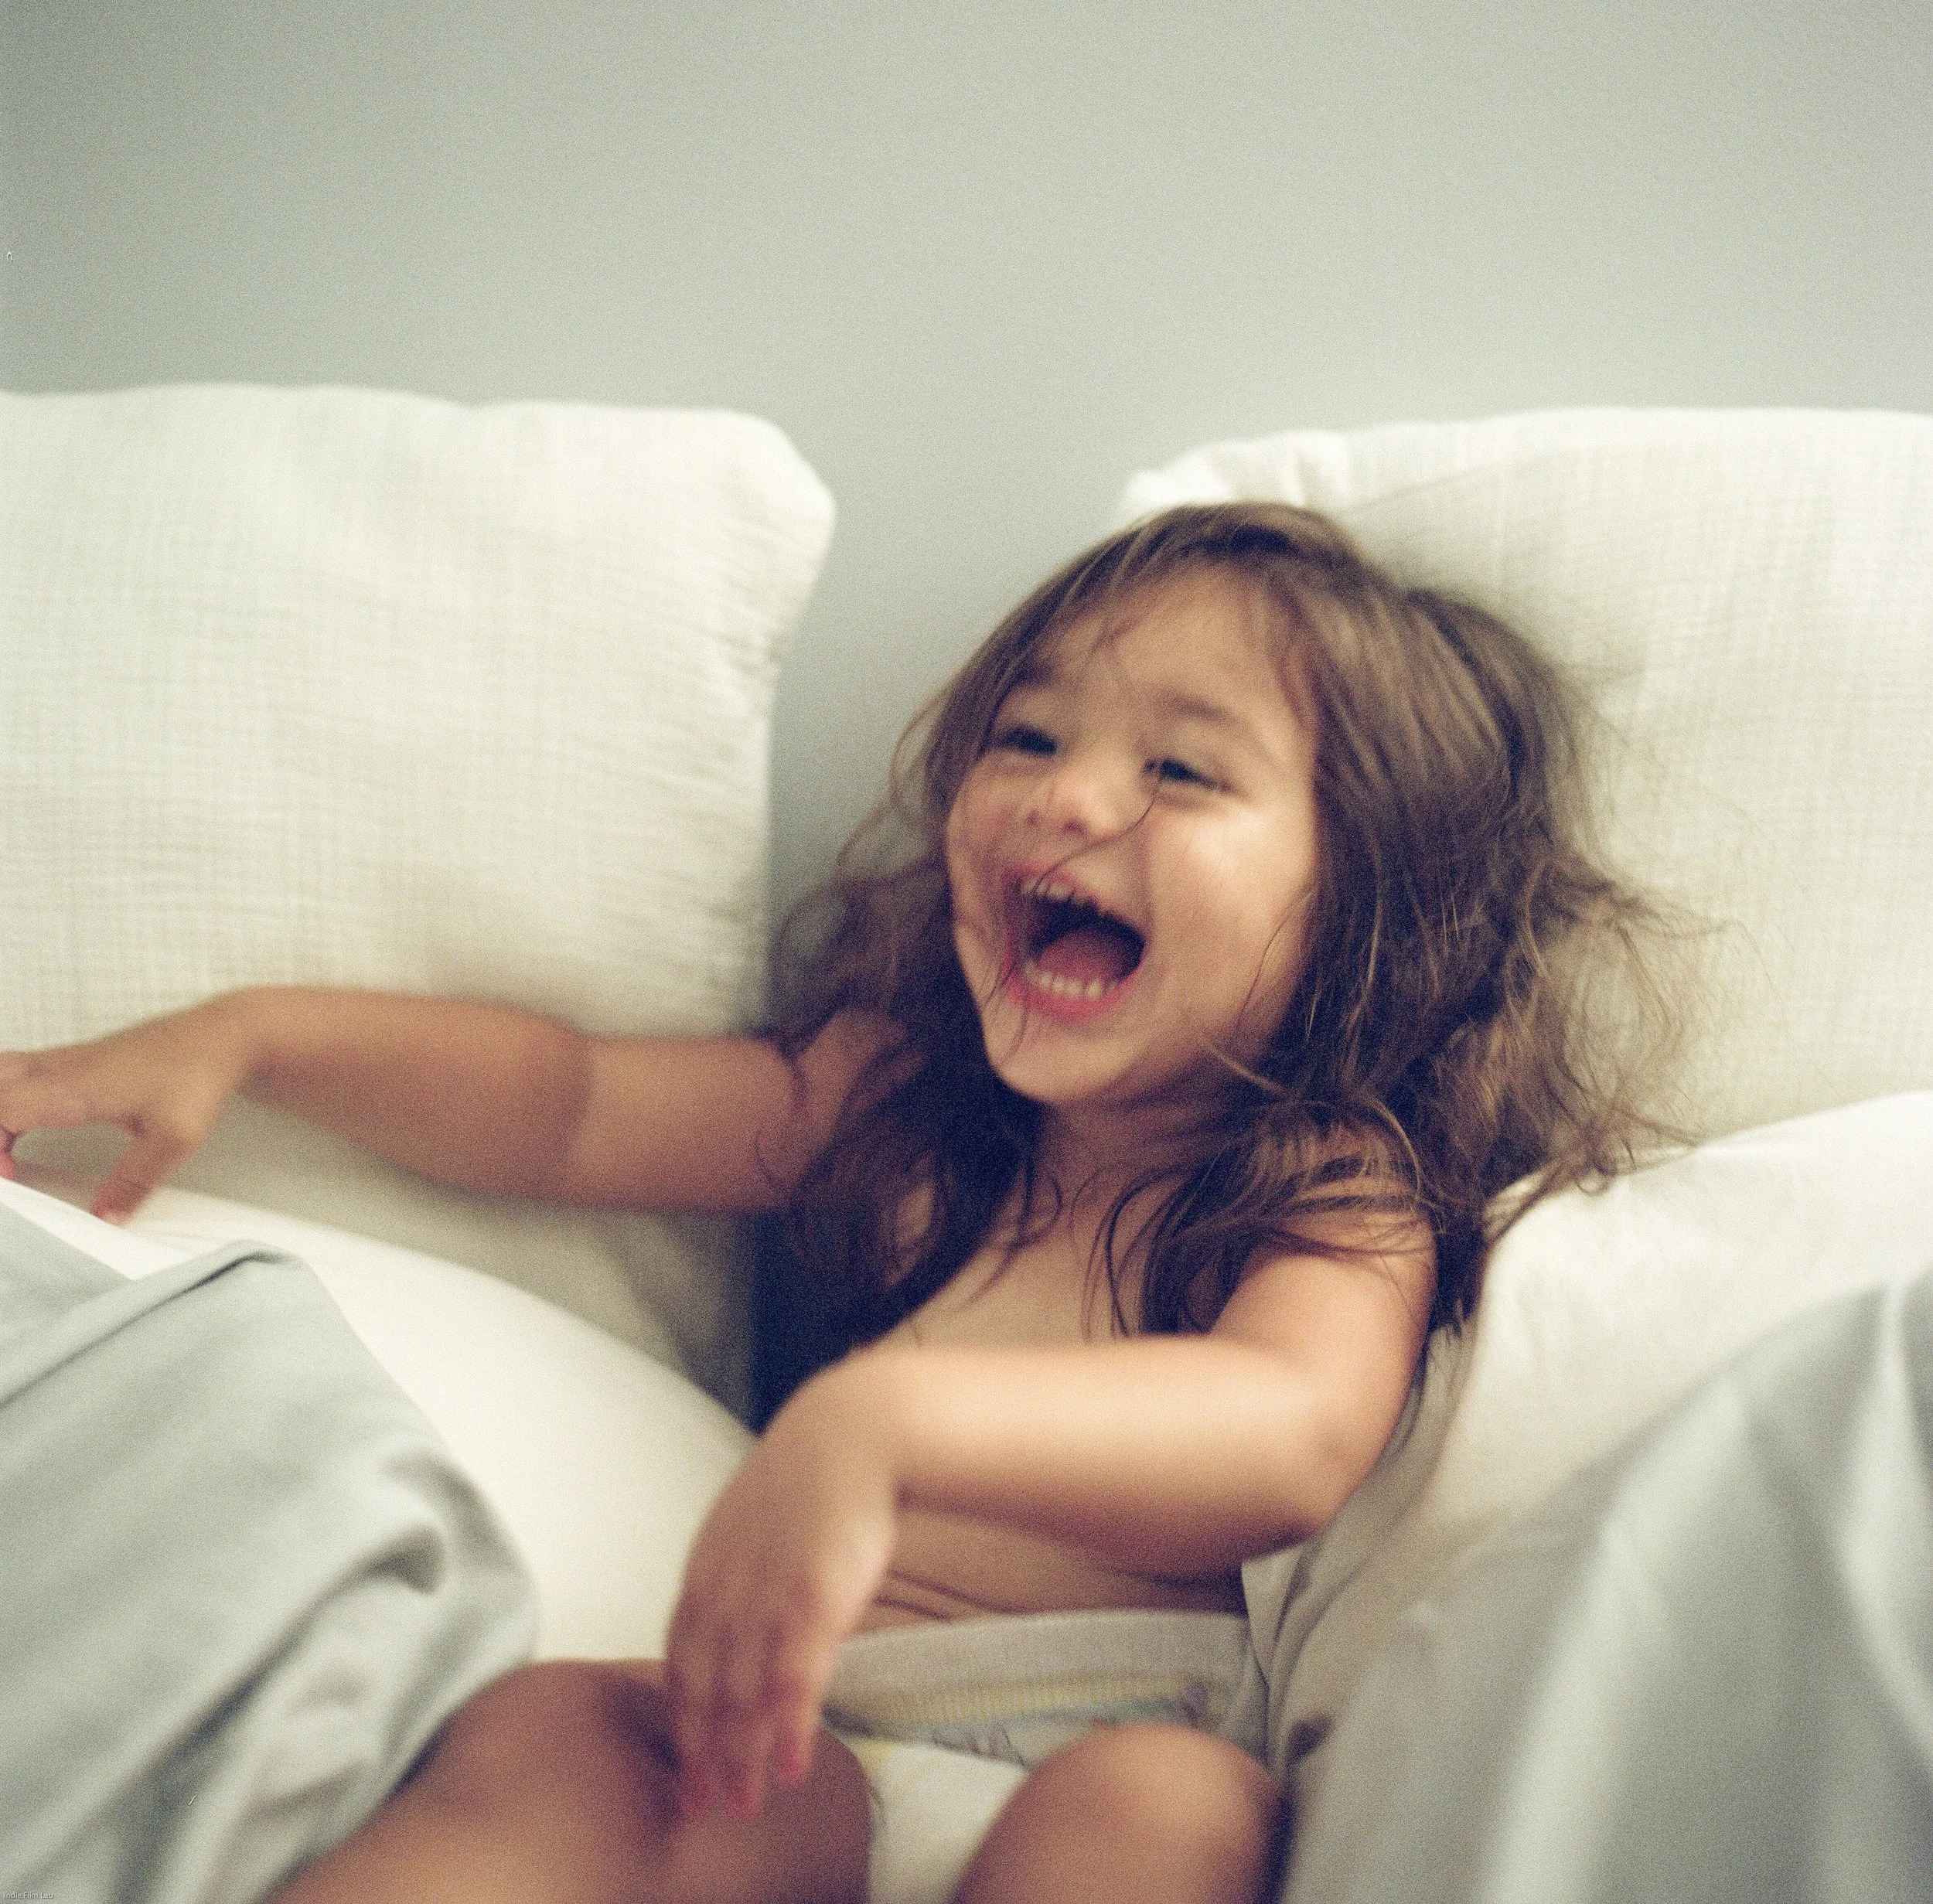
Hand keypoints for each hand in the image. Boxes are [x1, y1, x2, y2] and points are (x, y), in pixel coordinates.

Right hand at [0, 997, 256, 1219]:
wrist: (220, 1037)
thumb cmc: (197, 1077)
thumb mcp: (174, 1139)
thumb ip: (135, 1181)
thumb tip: (107, 1220)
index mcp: (73, 1087)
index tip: (11, 1177)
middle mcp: (58, 1069)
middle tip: (7, 1169)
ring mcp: (62, 1060)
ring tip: (8, 1154)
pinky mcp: (71, 1061)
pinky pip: (16, 1075)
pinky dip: (5, 1102)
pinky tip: (21, 1134)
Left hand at [664, 1359, 898, 1821]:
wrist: (856, 1430)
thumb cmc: (815, 1471)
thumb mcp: (754, 1516)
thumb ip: (736, 1565)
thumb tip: (736, 1604)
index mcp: (707, 1566)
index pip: (680, 1655)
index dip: (681, 1711)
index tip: (684, 1754)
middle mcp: (727, 1587)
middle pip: (704, 1687)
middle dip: (701, 1751)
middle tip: (702, 1803)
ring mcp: (768, 1595)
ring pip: (744, 1695)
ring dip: (741, 1756)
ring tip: (743, 1804)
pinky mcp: (814, 1600)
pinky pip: (794, 1681)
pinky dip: (788, 1730)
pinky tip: (789, 1766)